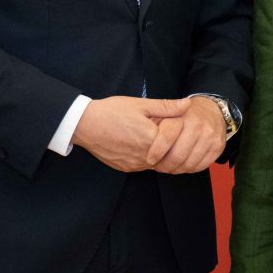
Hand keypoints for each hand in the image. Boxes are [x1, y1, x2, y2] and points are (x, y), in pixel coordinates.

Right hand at [71, 95, 191, 172]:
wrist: (85, 125)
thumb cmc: (112, 112)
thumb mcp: (141, 104)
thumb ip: (166, 107)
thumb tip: (187, 104)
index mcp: (150, 139)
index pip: (176, 137)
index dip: (176, 126)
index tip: (169, 118)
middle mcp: (144, 157)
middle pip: (170, 152)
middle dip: (170, 141)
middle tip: (162, 127)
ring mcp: (135, 165)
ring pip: (158, 161)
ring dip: (160, 150)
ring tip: (151, 134)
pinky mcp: (126, 168)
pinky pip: (145, 165)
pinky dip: (148, 156)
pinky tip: (141, 142)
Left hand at [146, 94, 226, 174]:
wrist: (212, 109)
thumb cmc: (186, 113)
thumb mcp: (169, 109)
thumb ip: (156, 119)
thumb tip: (144, 130)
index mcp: (183, 115)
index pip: (166, 138)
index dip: (155, 152)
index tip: (149, 159)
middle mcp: (199, 126)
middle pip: (178, 156)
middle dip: (164, 166)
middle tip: (158, 167)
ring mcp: (210, 137)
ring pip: (189, 164)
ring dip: (176, 169)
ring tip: (169, 166)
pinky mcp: (218, 146)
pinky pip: (201, 166)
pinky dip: (189, 169)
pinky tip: (183, 164)